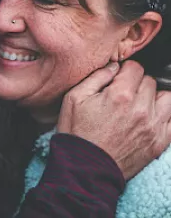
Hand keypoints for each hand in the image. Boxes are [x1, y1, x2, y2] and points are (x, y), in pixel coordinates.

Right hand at [57, 60, 170, 179]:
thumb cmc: (77, 133)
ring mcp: (153, 126)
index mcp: (119, 95)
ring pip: (167, 98)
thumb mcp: (74, 98)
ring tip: (140, 105)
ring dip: (154, 98)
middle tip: (123, 94)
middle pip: (150, 81)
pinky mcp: (159, 142)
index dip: (124, 71)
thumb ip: (96, 77)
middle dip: (137, 84)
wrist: (85, 168)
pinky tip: (149, 118)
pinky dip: (164, 116)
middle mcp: (141, 109)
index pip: (135, 68)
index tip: (117, 79)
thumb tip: (113, 66)